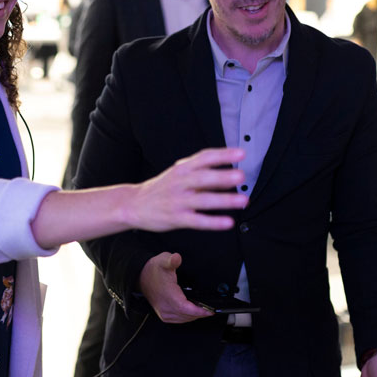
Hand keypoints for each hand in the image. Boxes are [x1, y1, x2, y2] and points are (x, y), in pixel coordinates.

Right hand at [126, 148, 247, 232]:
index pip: (204, 157)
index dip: (223, 154)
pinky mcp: (176, 218)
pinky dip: (213, 222)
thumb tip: (229, 170)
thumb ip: (200, 170)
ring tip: (243, 200)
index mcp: (182, 169)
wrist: (134, 204)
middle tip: (241, 176)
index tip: (241, 153)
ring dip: (224, 200)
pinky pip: (198, 221)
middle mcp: (180, 183)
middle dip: (223, 176)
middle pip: (203, 178)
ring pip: (203, 200)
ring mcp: (178, 201)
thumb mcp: (178, 173)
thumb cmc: (162, 188)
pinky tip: (228, 223)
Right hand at [138, 252, 211, 323]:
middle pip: (187, 316)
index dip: (199, 311)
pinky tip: (193, 313)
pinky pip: (179, 320)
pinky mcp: (164, 315)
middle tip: (211, 309)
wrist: (141, 277)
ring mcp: (164, 313)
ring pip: (184, 319)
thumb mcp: (163, 261)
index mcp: (168, 296)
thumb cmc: (153, 270)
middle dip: (200, 313)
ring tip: (204, 311)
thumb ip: (172, 260)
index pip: (186, 308)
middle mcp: (166, 307)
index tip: (210, 311)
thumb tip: (177, 258)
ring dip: (194, 316)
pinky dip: (187, 317)